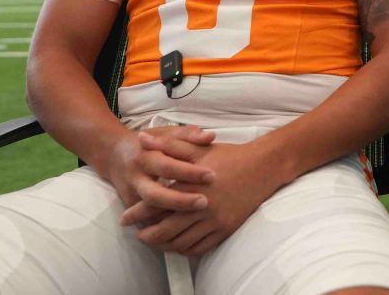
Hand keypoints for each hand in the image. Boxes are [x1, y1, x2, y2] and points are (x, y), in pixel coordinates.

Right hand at [104, 125, 215, 215]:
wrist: (114, 154)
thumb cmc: (149, 142)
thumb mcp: (166, 133)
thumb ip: (188, 135)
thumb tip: (211, 136)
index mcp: (146, 156)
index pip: (168, 166)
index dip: (189, 172)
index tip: (212, 176)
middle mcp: (136, 177)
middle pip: (155, 195)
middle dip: (179, 201)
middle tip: (204, 202)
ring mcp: (131, 194)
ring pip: (148, 212)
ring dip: (170, 219)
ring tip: (195, 220)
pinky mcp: (130, 206)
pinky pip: (146, 220)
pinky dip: (161, 226)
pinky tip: (182, 230)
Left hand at [120, 138, 283, 256]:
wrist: (263, 167)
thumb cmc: (229, 155)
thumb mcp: (198, 148)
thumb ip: (168, 144)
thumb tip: (142, 138)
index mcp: (191, 186)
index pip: (157, 204)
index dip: (138, 213)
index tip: (125, 218)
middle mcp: (201, 206)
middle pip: (166, 230)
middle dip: (148, 235)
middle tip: (138, 235)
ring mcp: (215, 221)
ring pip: (182, 243)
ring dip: (164, 245)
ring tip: (155, 241)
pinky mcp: (226, 229)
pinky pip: (200, 247)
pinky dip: (185, 250)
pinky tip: (178, 245)